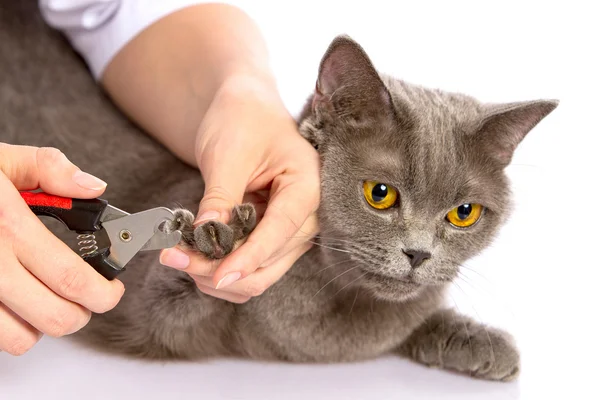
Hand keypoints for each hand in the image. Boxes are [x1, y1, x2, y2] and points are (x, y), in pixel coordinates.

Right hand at [0, 144, 124, 354]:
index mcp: (9, 227)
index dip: (104, 293)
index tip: (112, 289)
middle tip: (88, 298)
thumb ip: (50, 168)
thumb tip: (92, 187)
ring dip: (44, 325)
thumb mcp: (1, 160)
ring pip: (21, 339)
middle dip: (84, 313)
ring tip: (47, 299)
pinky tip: (14, 302)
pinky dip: (11, 330)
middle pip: (55, 317)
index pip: (72, 278)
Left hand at [159, 73, 319, 302]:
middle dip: (223, 269)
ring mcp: (290, 231)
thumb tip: (205, 238)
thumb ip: (220, 198)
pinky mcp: (270, 237)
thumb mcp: (228, 155)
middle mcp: (306, 216)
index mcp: (307, 187)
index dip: (249, 257)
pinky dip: (219, 268)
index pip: (281, 231)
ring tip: (177, 256)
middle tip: (175, 259)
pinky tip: (192, 255)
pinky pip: (248, 266)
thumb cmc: (243, 119)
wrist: (245, 110)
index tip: (218, 275)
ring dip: (217, 275)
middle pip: (270, 263)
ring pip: (259, 274)